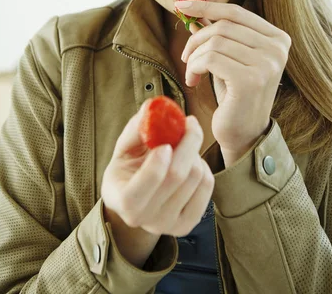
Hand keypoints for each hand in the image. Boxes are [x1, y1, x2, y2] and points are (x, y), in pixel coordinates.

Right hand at [101, 101, 214, 236]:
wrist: (137, 197)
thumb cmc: (129, 167)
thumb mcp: (124, 148)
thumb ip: (136, 128)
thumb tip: (152, 107)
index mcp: (123, 201)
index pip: (141, 189)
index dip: (156, 165)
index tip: (165, 144)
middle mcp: (146, 219)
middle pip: (177, 176)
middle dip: (188, 142)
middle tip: (190, 122)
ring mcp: (169, 225)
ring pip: (196, 177)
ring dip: (195, 153)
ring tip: (183, 147)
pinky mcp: (189, 223)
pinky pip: (207, 185)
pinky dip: (204, 166)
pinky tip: (191, 162)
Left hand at [175, 0, 291, 162]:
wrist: (243, 134)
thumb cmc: (235, 94)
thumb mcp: (229, 57)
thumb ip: (219, 33)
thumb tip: (193, 9)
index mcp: (278, 38)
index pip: (236, 12)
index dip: (206, 5)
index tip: (180, 5)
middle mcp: (278, 49)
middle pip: (223, 26)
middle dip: (197, 39)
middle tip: (186, 57)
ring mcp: (267, 64)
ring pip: (215, 42)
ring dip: (195, 56)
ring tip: (192, 72)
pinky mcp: (251, 80)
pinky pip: (211, 59)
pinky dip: (195, 67)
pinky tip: (194, 81)